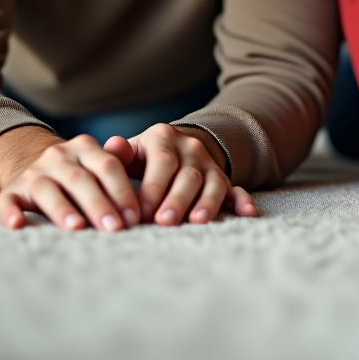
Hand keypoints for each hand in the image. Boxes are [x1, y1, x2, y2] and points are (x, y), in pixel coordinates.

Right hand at [0, 132, 142, 231]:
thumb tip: (151, 185)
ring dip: (63, 209)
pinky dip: (11, 212)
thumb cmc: (79, 176)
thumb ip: (120, 169)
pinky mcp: (11, 191)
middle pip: (81, 179)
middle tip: (115, 229)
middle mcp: (58, 156)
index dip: (123, 192)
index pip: (108, 166)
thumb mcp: (98, 165)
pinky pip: (8, 201)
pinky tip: (18, 225)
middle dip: (99, 204)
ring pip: (47, 190)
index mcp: (85, 147)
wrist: (32, 168)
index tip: (135, 218)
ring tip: (77, 228)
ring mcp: (33, 172)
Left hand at [102, 123, 258, 225]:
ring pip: (211, 183)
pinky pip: (237, 189)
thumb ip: (120, 154)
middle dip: (176, 199)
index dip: (151, 189)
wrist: (174, 148)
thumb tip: (110, 145)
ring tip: (197, 222)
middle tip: (164, 222)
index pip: (161, 162)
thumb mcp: (131, 151)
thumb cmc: (143, 158)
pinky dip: (242, 201)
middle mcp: (190, 147)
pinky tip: (248, 214)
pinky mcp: (223, 180)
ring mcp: (209, 163)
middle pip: (187, 174)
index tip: (139, 215)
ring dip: (206, 203)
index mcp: (163, 137)